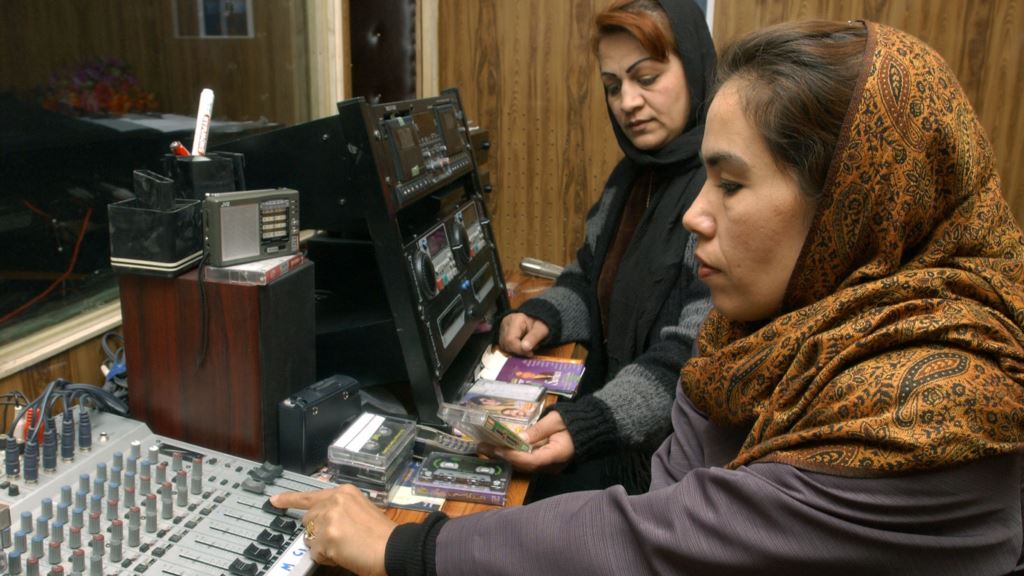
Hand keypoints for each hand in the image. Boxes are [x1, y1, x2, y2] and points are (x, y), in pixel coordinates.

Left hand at [271, 484, 396, 575]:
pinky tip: (344, 554)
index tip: (274, 500)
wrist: (393, 547)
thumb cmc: (382, 534)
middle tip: (337, 541)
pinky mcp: (326, 537)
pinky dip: (327, 558)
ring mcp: (328, 518)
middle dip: (317, 533)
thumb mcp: (361, 510)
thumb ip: (340, 510)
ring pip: (310, 538)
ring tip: (345, 547)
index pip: (310, 495)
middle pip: (307, 519)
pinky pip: (316, 553)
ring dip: (323, 546)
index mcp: (343, 492)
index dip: (289, 499)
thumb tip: (320, 523)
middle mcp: (333, 500)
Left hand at [488, 411, 574, 472]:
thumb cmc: (572, 421)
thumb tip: (520, 438)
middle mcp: (551, 466)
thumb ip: (538, 430)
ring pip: (524, 465)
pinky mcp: (545, 462)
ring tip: (486, 448)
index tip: (498, 448)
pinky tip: (499, 448)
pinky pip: (527, 461)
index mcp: (557, 455)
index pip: (531, 460)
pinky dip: (513, 455)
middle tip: (483, 447)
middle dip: (502, 456)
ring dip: (505, 457)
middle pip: (524, 465)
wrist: (588, 428)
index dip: (513, 456)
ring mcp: (549, 466)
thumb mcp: (555, 420)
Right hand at [498, 313, 549, 355]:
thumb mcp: (542, 329)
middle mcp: (505, 324)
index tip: (531, 353)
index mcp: (515, 320)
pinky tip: (522, 347)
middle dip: (519, 351)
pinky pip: (505, 348)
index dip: (519, 349)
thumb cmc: (540, 323)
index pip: (510, 340)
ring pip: (505, 348)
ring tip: (527, 346)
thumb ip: (534, 337)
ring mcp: (502, 331)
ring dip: (517, 352)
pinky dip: (514, 351)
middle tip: (531, 349)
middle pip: (506, 345)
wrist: (537, 319)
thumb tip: (525, 348)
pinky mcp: (502, 337)